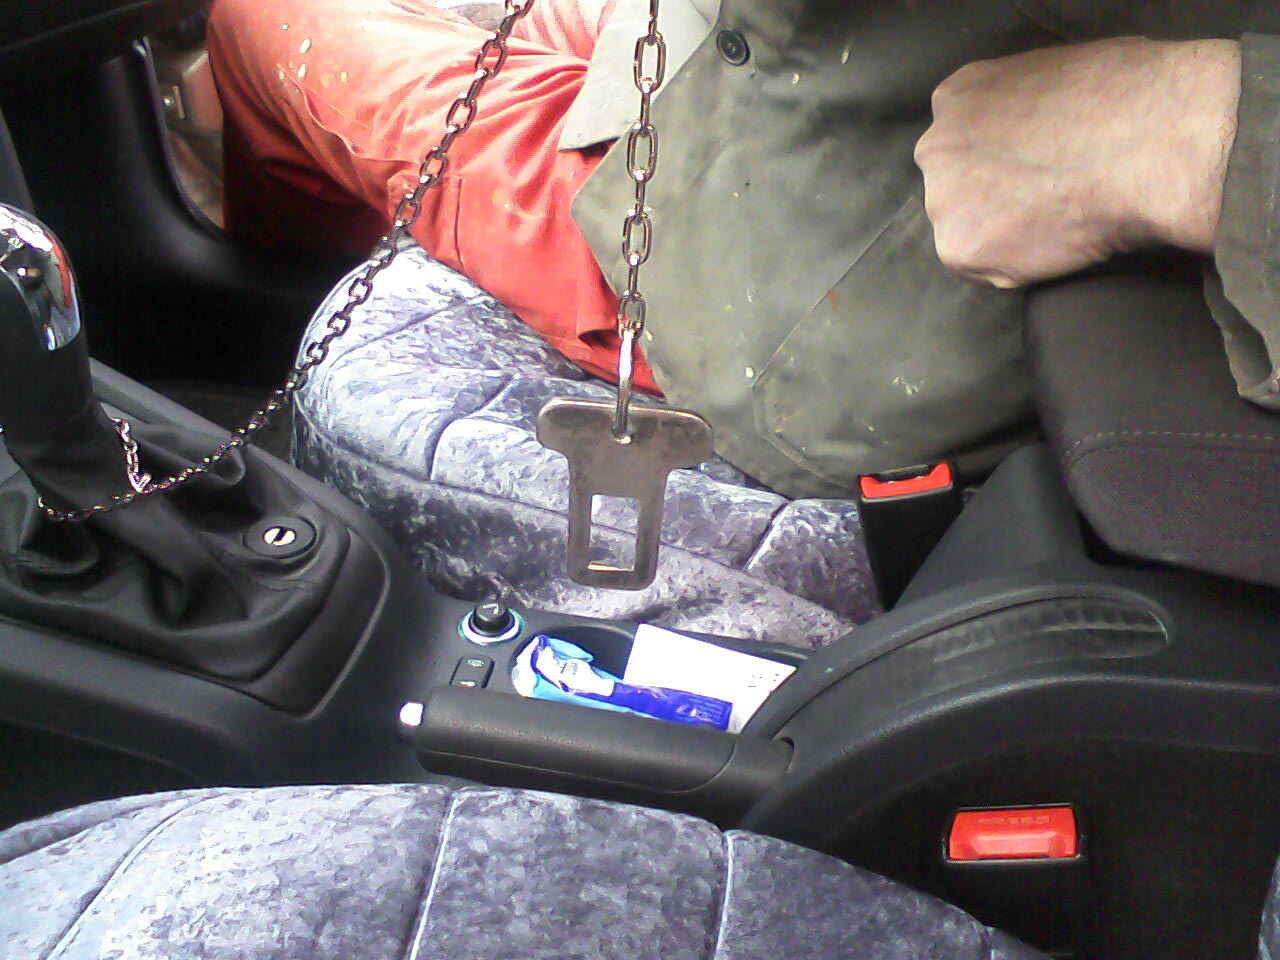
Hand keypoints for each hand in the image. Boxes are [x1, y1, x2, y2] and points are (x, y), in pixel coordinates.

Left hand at [914, 38, 1241, 288]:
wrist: (1146, 145)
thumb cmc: (1127, 98)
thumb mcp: (1057, 74)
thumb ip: (1025, 107)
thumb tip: (1040, 126)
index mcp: (958, 97)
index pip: (964, 142)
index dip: (1001, 162)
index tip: (1033, 170)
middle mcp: (936, 147)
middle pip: (956, 188)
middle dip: (993, 199)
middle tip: (1046, 201)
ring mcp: (942, 200)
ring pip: (968, 231)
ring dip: (1004, 236)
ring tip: (1059, 223)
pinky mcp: (958, 248)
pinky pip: (987, 270)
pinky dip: (1019, 269)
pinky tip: (1057, 245)